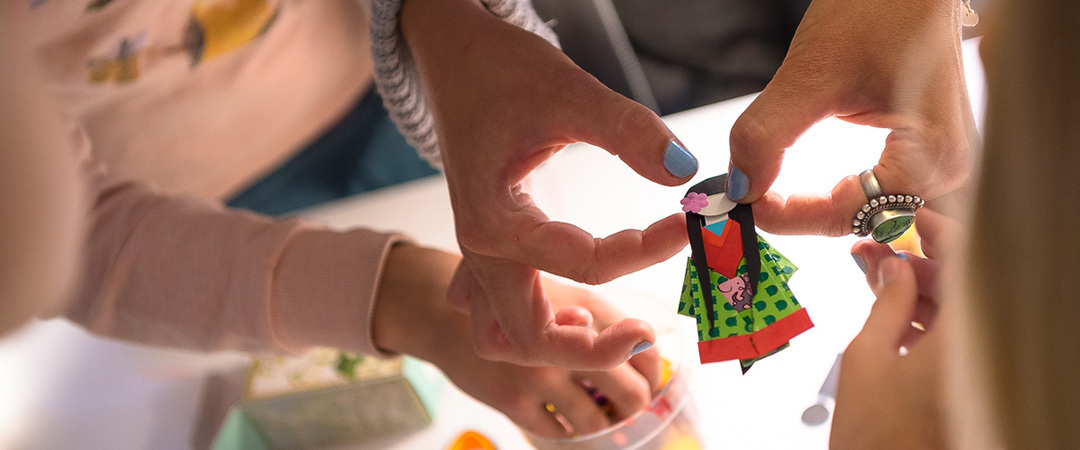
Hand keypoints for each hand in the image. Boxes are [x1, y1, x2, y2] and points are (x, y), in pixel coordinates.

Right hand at [372, 245, 661, 436]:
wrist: (433, 301)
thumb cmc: (497, 281)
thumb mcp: (551, 275)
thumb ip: (594, 306)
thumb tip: (640, 339)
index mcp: (578, 303)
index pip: (636, 346)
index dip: (651, 359)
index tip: (650, 357)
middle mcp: (562, 344)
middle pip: (629, 393)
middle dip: (640, 392)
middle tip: (640, 386)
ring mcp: (535, 378)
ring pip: (596, 419)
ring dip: (608, 411)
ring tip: (609, 396)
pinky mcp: (511, 401)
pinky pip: (558, 429)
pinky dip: (570, 420)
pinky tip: (572, 402)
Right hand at [400, 0, 693, 368]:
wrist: (452, 53)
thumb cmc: (501, 69)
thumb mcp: (570, 91)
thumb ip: (627, 131)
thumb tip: (684, 171)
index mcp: (495, 221)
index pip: (586, 266)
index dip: (647, 251)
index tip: (691, 225)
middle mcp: (480, 249)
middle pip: (529, 337)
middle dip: (591, 349)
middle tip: (649, 331)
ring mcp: (475, 252)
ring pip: (501, 335)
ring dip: (549, 346)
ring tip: (600, 324)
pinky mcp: (482, 245)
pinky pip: (491, 311)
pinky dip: (526, 323)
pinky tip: (569, 306)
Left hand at [726, 0, 977, 235]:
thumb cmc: (881, 8)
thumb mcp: (811, 73)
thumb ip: (768, 135)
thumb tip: (740, 188)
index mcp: (934, 157)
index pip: (847, 215)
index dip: (787, 216)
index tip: (740, 201)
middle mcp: (948, 170)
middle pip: (858, 219)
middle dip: (800, 216)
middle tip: (744, 201)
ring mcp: (940, 164)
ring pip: (864, 211)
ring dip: (815, 209)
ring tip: (767, 196)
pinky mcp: (924, 152)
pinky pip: (874, 192)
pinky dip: (833, 194)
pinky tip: (801, 187)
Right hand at [832, 210, 957, 447]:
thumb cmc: (875, 435)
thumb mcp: (867, 355)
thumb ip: (886, 301)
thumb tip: (893, 265)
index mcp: (962, 339)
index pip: (967, 263)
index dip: (940, 231)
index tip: (912, 217)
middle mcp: (976, 351)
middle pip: (958, 285)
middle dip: (915, 261)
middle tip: (874, 250)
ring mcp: (972, 369)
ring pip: (951, 309)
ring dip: (914, 288)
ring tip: (870, 275)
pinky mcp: (961, 383)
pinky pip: (948, 336)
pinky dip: (920, 318)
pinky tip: (887, 310)